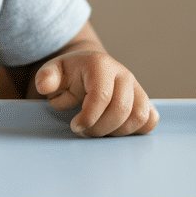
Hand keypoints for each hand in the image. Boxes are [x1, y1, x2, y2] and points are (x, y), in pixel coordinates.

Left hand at [35, 50, 158, 136]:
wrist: (89, 69)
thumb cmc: (69, 73)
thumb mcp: (53, 71)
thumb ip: (46, 77)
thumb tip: (45, 87)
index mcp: (100, 65)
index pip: (101, 96)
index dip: (89, 117)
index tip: (75, 126)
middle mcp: (123, 74)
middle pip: (121, 109)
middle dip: (100, 128)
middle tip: (84, 132)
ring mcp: (136, 87)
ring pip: (138, 117)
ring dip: (117, 132)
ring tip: (99, 130)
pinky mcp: (144, 100)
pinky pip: (150, 119)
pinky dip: (136, 130)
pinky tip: (115, 129)